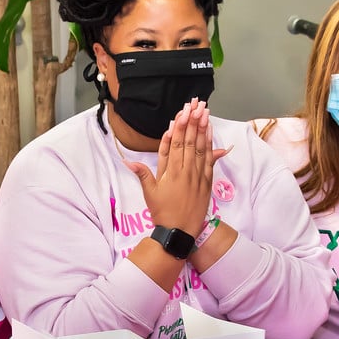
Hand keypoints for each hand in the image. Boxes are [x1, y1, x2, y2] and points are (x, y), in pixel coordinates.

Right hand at [127, 98, 229, 238]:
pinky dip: (211, 145)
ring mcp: (197, 176)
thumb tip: (128, 160)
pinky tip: (210, 133)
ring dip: (202, 129)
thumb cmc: (162, 213)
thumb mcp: (149, 193)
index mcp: (170, 172)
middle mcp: (185, 171)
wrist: (179, 232)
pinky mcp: (206, 182)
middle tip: (195, 105)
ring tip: (204, 112)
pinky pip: (209, 160)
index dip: (179, 127)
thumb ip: (142, 173)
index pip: (175, 144)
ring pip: (201, 148)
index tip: (182, 113)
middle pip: (189, 142)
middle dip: (192, 122)